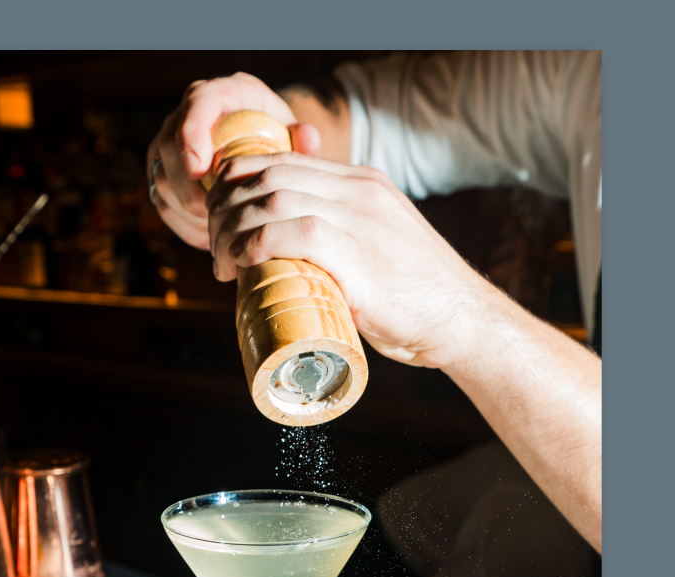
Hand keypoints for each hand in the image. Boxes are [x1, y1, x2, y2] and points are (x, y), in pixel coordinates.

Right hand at [146, 72, 321, 250]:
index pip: (196, 105)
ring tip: (222, 230)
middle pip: (170, 150)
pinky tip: (211, 236)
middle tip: (221, 215)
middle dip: (191, 189)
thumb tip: (307, 138)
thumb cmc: (271, 137)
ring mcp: (164, 148)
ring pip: (162, 182)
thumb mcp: (289, 133)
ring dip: (189, 211)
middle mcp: (181, 117)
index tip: (199, 168)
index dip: (191, 135)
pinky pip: (162, 204)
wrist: (249, 145)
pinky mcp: (159, 174)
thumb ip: (302, 137)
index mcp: (217, 95)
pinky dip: (185, 224)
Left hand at [205, 152, 498, 367]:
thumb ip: (335, 236)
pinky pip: (291, 232)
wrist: (460, 319)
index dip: (235, 185)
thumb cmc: (409, 296)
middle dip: (223, 207)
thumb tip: (281, 252)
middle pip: (266, 174)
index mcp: (359, 181)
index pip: (279, 159)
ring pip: (271, 199)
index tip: (219, 221)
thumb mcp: (370, 247)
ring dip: (231, 230)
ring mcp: (359, 217)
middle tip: (214, 248)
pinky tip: (239, 267)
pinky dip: (253, 245)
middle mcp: (358, 189)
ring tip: (222, 265)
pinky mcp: (357, 252)